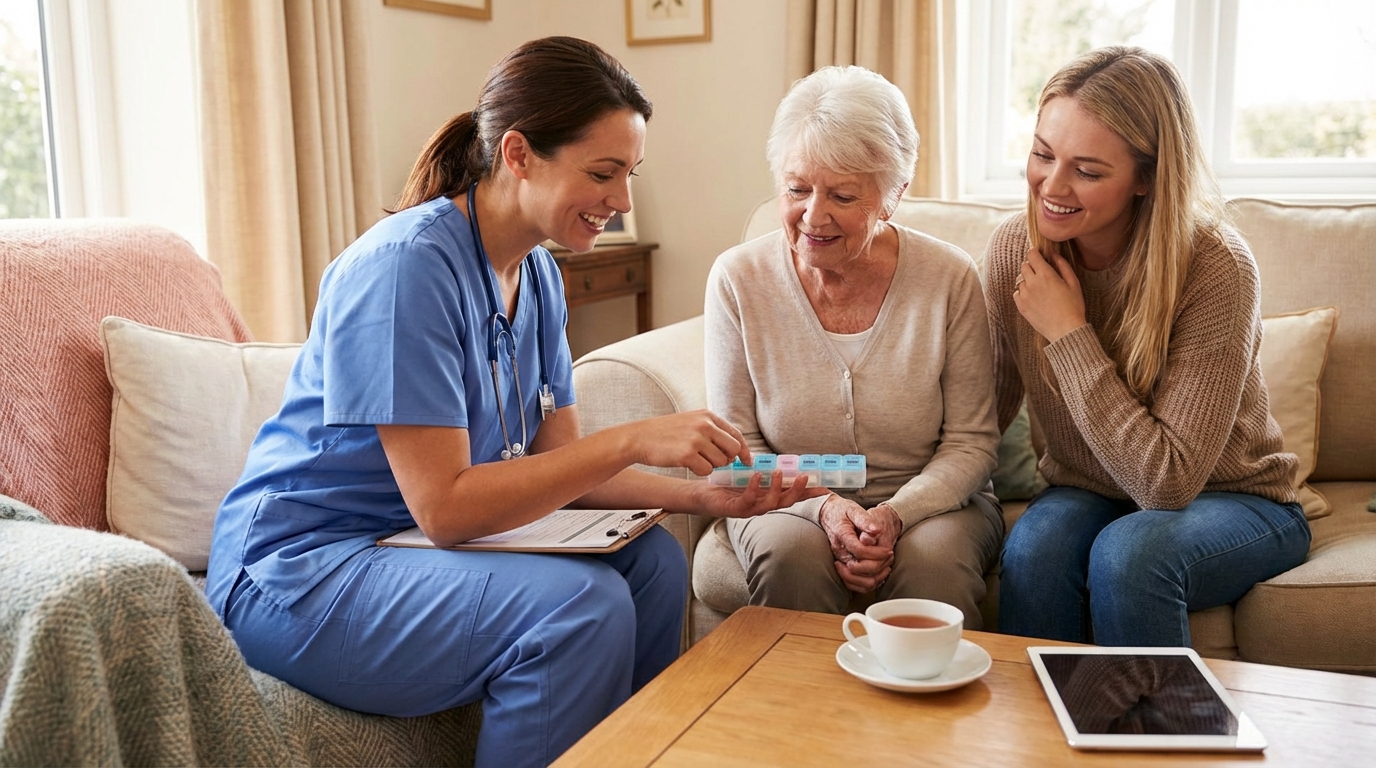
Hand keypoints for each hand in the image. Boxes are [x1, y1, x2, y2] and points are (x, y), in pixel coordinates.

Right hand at [622, 409, 752, 476]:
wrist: (639, 437)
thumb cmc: (665, 433)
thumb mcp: (691, 421)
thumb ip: (711, 430)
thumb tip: (735, 447)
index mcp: (707, 416)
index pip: (736, 434)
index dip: (744, 450)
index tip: (746, 461)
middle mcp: (704, 425)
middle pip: (733, 449)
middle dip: (728, 460)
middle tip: (714, 462)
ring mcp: (696, 439)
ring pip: (721, 462)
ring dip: (711, 466)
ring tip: (695, 460)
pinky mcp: (687, 454)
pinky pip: (706, 470)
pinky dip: (699, 471)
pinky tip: (687, 465)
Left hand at [686, 471, 829, 517]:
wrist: (701, 495)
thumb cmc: (727, 485)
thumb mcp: (750, 477)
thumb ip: (766, 472)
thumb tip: (782, 462)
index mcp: (768, 498)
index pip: (793, 496)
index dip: (810, 493)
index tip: (826, 487)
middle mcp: (762, 506)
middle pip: (786, 502)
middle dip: (798, 491)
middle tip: (807, 477)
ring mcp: (750, 509)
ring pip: (770, 504)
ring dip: (777, 488)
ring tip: (779, 472)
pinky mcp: (734, 509)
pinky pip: (747, 500)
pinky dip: (754, 488)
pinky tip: (756, 476)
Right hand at [819, 497, 900, 592]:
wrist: (827, 514)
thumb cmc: (842, 511)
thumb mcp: (854, 509)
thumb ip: (865, 520)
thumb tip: (876, 530)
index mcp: (842, 535)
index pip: (859, 550)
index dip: (876, 553)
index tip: (889, 550)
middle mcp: (838, 550)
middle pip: (857, 568)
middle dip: (877, 565)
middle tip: (889, 556)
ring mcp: (838, 560)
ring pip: (855, 580)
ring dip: (873, 576)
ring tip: (885, 565)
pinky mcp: (840, 566)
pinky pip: (852, 583)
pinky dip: (867, 582)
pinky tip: (878, 572)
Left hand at [1013, 248, 1086, 341]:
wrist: (1066, 330)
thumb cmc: (1073, 306)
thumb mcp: (1073, 283)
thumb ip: (1062, 265)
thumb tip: (1053, 254)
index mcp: (1046, 275)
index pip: (1032, 255)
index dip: (1035, 253)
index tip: (1038, 255)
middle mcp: (1032, 283)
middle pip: (1024, 266)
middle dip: (1032, 266)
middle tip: (1041, 273)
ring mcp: (1025, 295)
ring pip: (1020, 280)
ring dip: (1028, 280)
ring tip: (1040, 289)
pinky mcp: (1021, 307)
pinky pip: (1017, 293)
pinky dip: (1023, 293)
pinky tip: (1034, 298)